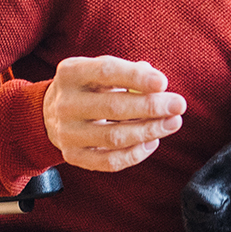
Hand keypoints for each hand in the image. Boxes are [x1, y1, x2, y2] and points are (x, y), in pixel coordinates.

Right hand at [43, 56, 185, 171]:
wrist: (51, 113)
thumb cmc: (90, 87)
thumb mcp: (101, 70)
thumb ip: (130, 72)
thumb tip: (159, 84)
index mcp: (71, 73)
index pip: (106, 71)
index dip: (136, 78)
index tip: (164, 83)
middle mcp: (65, 103)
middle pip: (113, 107)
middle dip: (151, 107)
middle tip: (179, 106)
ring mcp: (66, 133)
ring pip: (114, 137)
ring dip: (149, 131)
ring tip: (172, 123)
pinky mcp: (73, 156)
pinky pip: (110, 161)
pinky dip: (136, 154)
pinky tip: (152, 142)